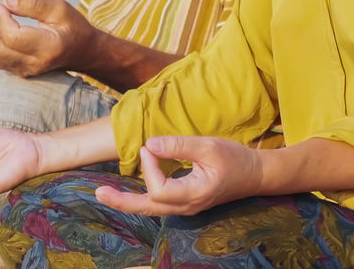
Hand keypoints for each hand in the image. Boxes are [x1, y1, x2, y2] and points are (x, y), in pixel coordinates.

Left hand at [0, 0, 97, 77]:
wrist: (82, 52)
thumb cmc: (72, 26)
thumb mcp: (59, 8)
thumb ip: (33, 4)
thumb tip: (5, 1)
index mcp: (47, 46)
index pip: (15, 37)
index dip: (3, 20)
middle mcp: (34, 62)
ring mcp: (25, 70)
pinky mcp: (17, 70)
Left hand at [95, 136, 262, 215]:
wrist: (255, 175)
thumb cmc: (235, 159)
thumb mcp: (209, 146)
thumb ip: (179, 145)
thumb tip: (149, 144)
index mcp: (194, 194)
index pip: (159, 188)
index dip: (150, 167)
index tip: (151, 146)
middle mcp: (186, 206)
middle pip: (148, 208)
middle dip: (122, 201)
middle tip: (98, 193)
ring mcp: (185, 207)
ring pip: (151, 209)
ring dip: (127, 201)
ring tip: (105, 194)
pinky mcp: (185, 201)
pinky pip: (158, 203)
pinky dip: (141, 197)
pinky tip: (128, 191)